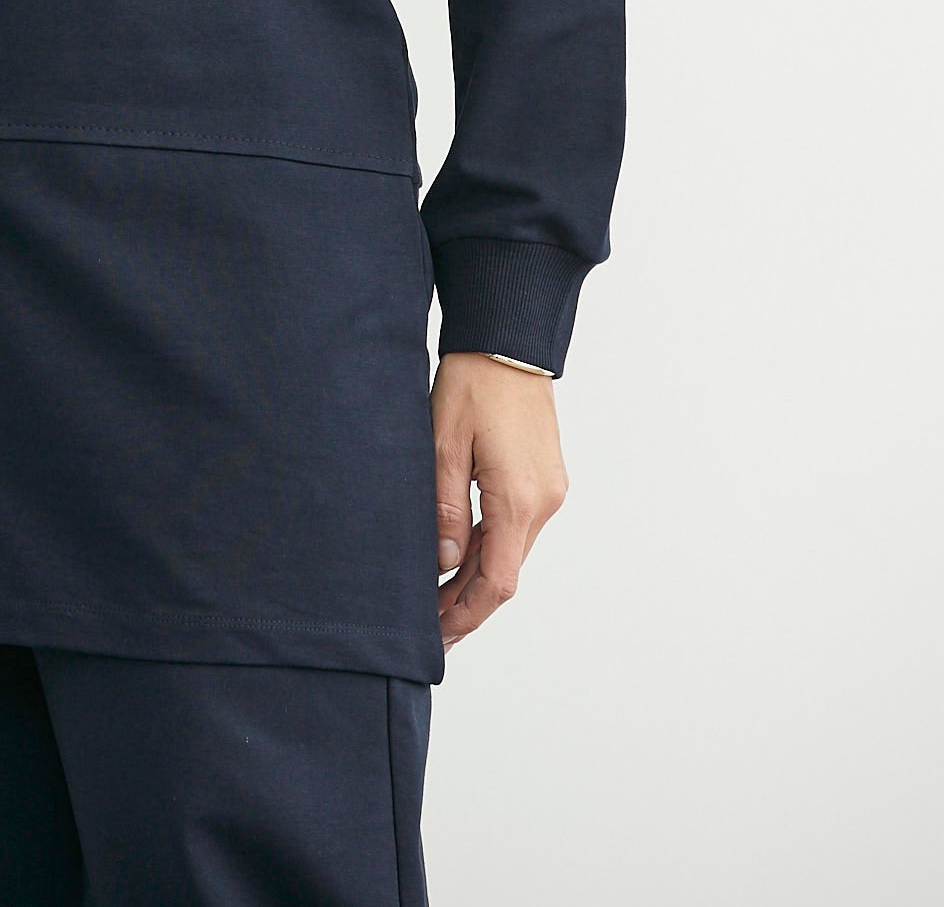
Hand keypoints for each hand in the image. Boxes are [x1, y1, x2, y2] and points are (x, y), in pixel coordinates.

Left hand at [430, 352, 568, 649]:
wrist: (508, 340)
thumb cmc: (473, 383)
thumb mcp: (443, 443)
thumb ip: (444, 508)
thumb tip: (444, 563)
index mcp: (518, 499)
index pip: (496, 582)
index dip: (466, 615)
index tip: (438, 636)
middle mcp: (543, 501)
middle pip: (505, 572)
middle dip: (467, 603)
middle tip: (429, 627)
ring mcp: (548, 489)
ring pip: (511, 550)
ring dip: (477, 576)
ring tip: (436, 597)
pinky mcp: (543, 476)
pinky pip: (516, 525)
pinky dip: (489, 547)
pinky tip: (460, 556)